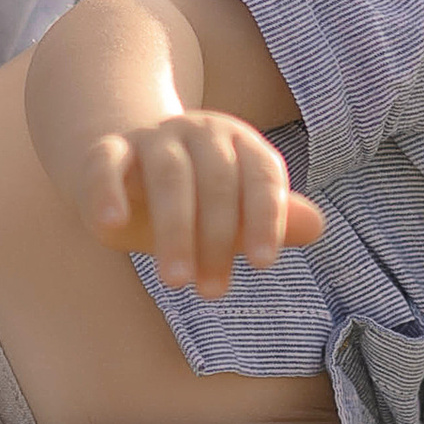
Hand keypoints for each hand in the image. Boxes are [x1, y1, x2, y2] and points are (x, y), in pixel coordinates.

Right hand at [81, 111, 326, 297]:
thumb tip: (316, 226)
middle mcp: (199, 132)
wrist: (129, 168)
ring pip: (169, 176)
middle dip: (216, 239)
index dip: (265, 218)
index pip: (262, 175)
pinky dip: (108, 191)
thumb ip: (272, 221)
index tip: (263, 264)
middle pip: (216, 180)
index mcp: (239, 143)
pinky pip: (108, 162)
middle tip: (211, 291)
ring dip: (174, 229)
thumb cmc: (196, 199)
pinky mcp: (109, 148)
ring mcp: (153, 137)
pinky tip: (111, 225)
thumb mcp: (235, 213)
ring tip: (174, 280)